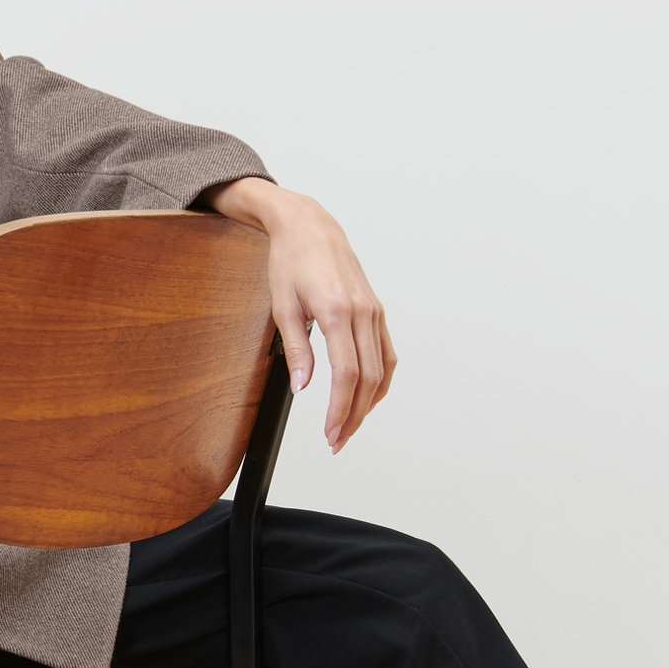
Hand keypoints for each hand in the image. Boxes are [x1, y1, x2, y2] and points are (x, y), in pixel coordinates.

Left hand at [207, 177, 394, 451]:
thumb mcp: (282, 307)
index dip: (341, 409)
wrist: (309, 227)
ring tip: (349, 426)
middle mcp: (363, 313)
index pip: (347, 375)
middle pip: (368, 378)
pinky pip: (386, 353)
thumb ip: (297, 349)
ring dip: (369, 403)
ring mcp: (374, 311)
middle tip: (337, 441)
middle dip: (355, 415)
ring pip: (382, 369)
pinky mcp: (376, 310)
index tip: (330, 433)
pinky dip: (380, 380)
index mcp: (337, 311)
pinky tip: (368, 396)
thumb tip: (304, 388)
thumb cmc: (290, 262)